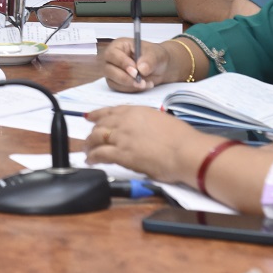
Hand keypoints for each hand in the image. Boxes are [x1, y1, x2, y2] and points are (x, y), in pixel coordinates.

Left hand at [85, 106, 211, 184]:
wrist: (185, 151)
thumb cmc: (181, 138)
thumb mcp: (160, 120)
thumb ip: (145, 122)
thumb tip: (142, 129)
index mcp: (135, 111)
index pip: (110, 111)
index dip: (97, 115)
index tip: (90, 117)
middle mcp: (124, 121)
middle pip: (100, 125)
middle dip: (93, 133)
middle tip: (90, 140)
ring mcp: (121, 137)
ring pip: (96, 138)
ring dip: (89, 145)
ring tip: (87, 151)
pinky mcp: (120, 154)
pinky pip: (99, 154)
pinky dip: (92, 157)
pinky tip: (90, 161)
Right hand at [103, 38, 169, 91]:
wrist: (160, 67)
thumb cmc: (155, 56)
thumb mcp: (156, 54)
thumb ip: (149, 60)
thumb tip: (141, 69)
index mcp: (119, 46)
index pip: (112, 54)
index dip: (122, 63)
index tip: (135, 71)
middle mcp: (113, 58)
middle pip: (108, 69)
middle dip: (124, 78)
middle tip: (140, 81)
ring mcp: (113, 71)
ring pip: (113, 81)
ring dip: (130, 85)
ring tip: (146, 83)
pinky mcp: (116, 82)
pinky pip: (119, 88)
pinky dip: (131, 89)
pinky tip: (143, 85)